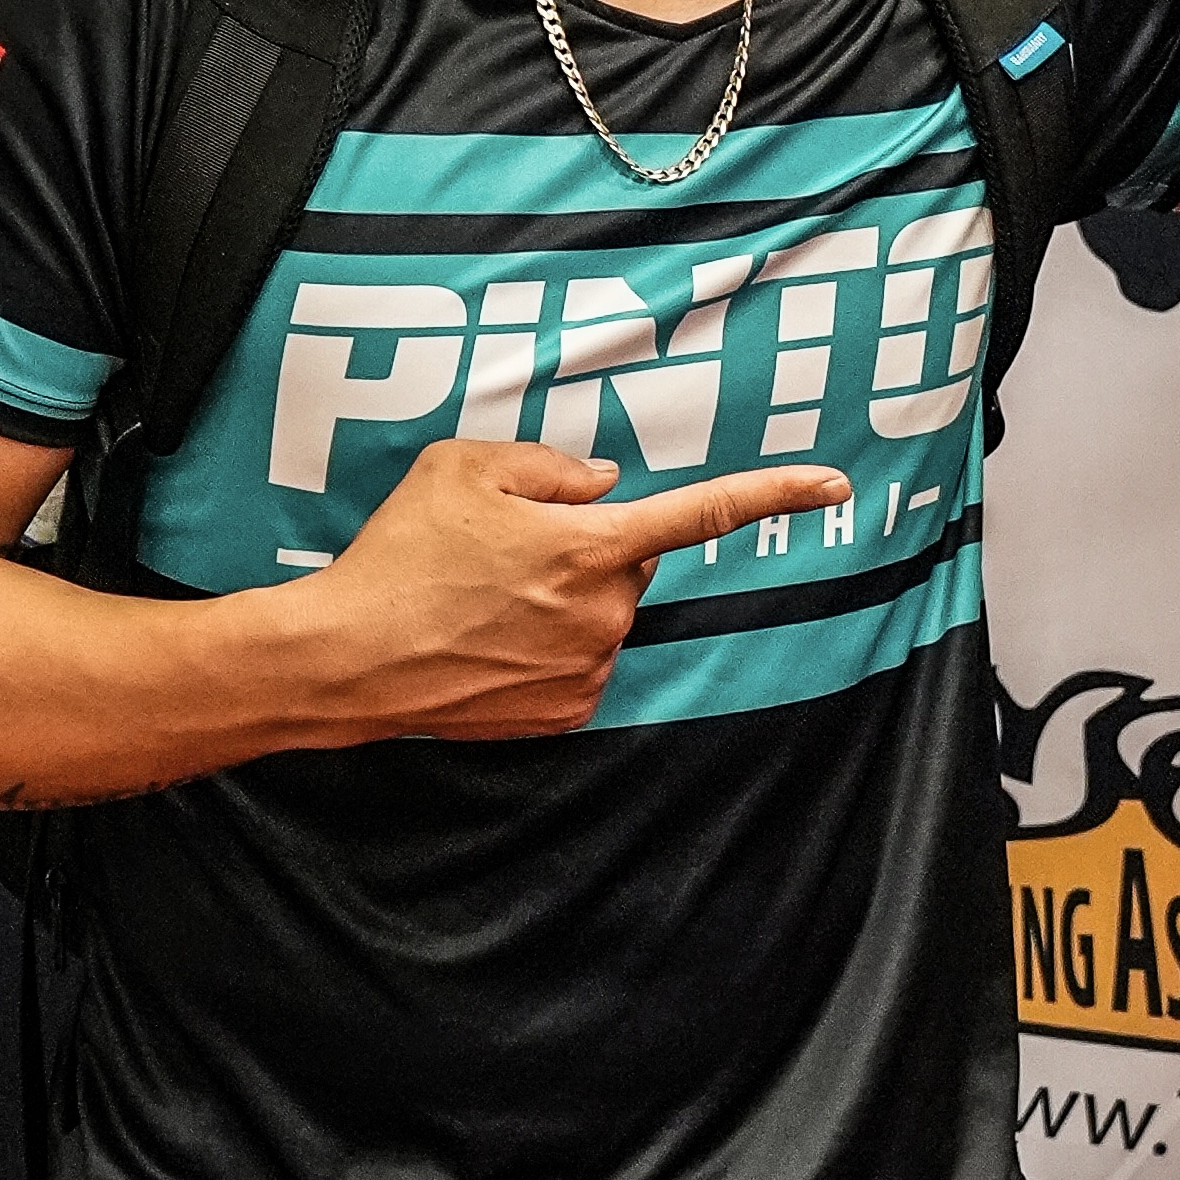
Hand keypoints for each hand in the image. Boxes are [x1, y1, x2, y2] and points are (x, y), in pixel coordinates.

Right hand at [292, 440, 851, 743]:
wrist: (345, 659)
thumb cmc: (398, 555)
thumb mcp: (464, 467)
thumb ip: (551, 466)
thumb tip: (603, 486)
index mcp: (591, 546)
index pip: (703, 511)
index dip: (775, 491)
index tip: (834, 482)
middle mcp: (604, 613)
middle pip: (628, 562)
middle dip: (587, 548)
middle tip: (504, 549)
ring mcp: (587, 670)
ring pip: (602, 614)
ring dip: (562, 600)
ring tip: (479, 599)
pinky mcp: (564, 713)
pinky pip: (578, 662)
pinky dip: (544, 647)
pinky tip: (486, 641)